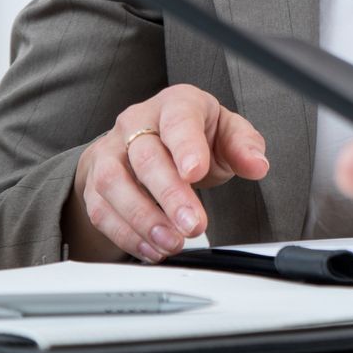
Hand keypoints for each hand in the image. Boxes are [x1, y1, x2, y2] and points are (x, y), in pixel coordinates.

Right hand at [65, 85, 268, 261]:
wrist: (150, 137)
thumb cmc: (194, 134)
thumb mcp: (227, 131)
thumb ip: (244, 146)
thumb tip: (257, 166)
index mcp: (175, 104)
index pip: (178, 121)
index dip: (186, 147)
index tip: (195, 172)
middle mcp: (136, 123)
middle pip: (146, 158)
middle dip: (170, 196)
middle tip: (194, 224)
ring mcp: (110, 151)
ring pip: (114, 184)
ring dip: (143, 219)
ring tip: (172, 242)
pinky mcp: (94, 181)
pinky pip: (101, 210)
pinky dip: (125, 234)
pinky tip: (151, 248)